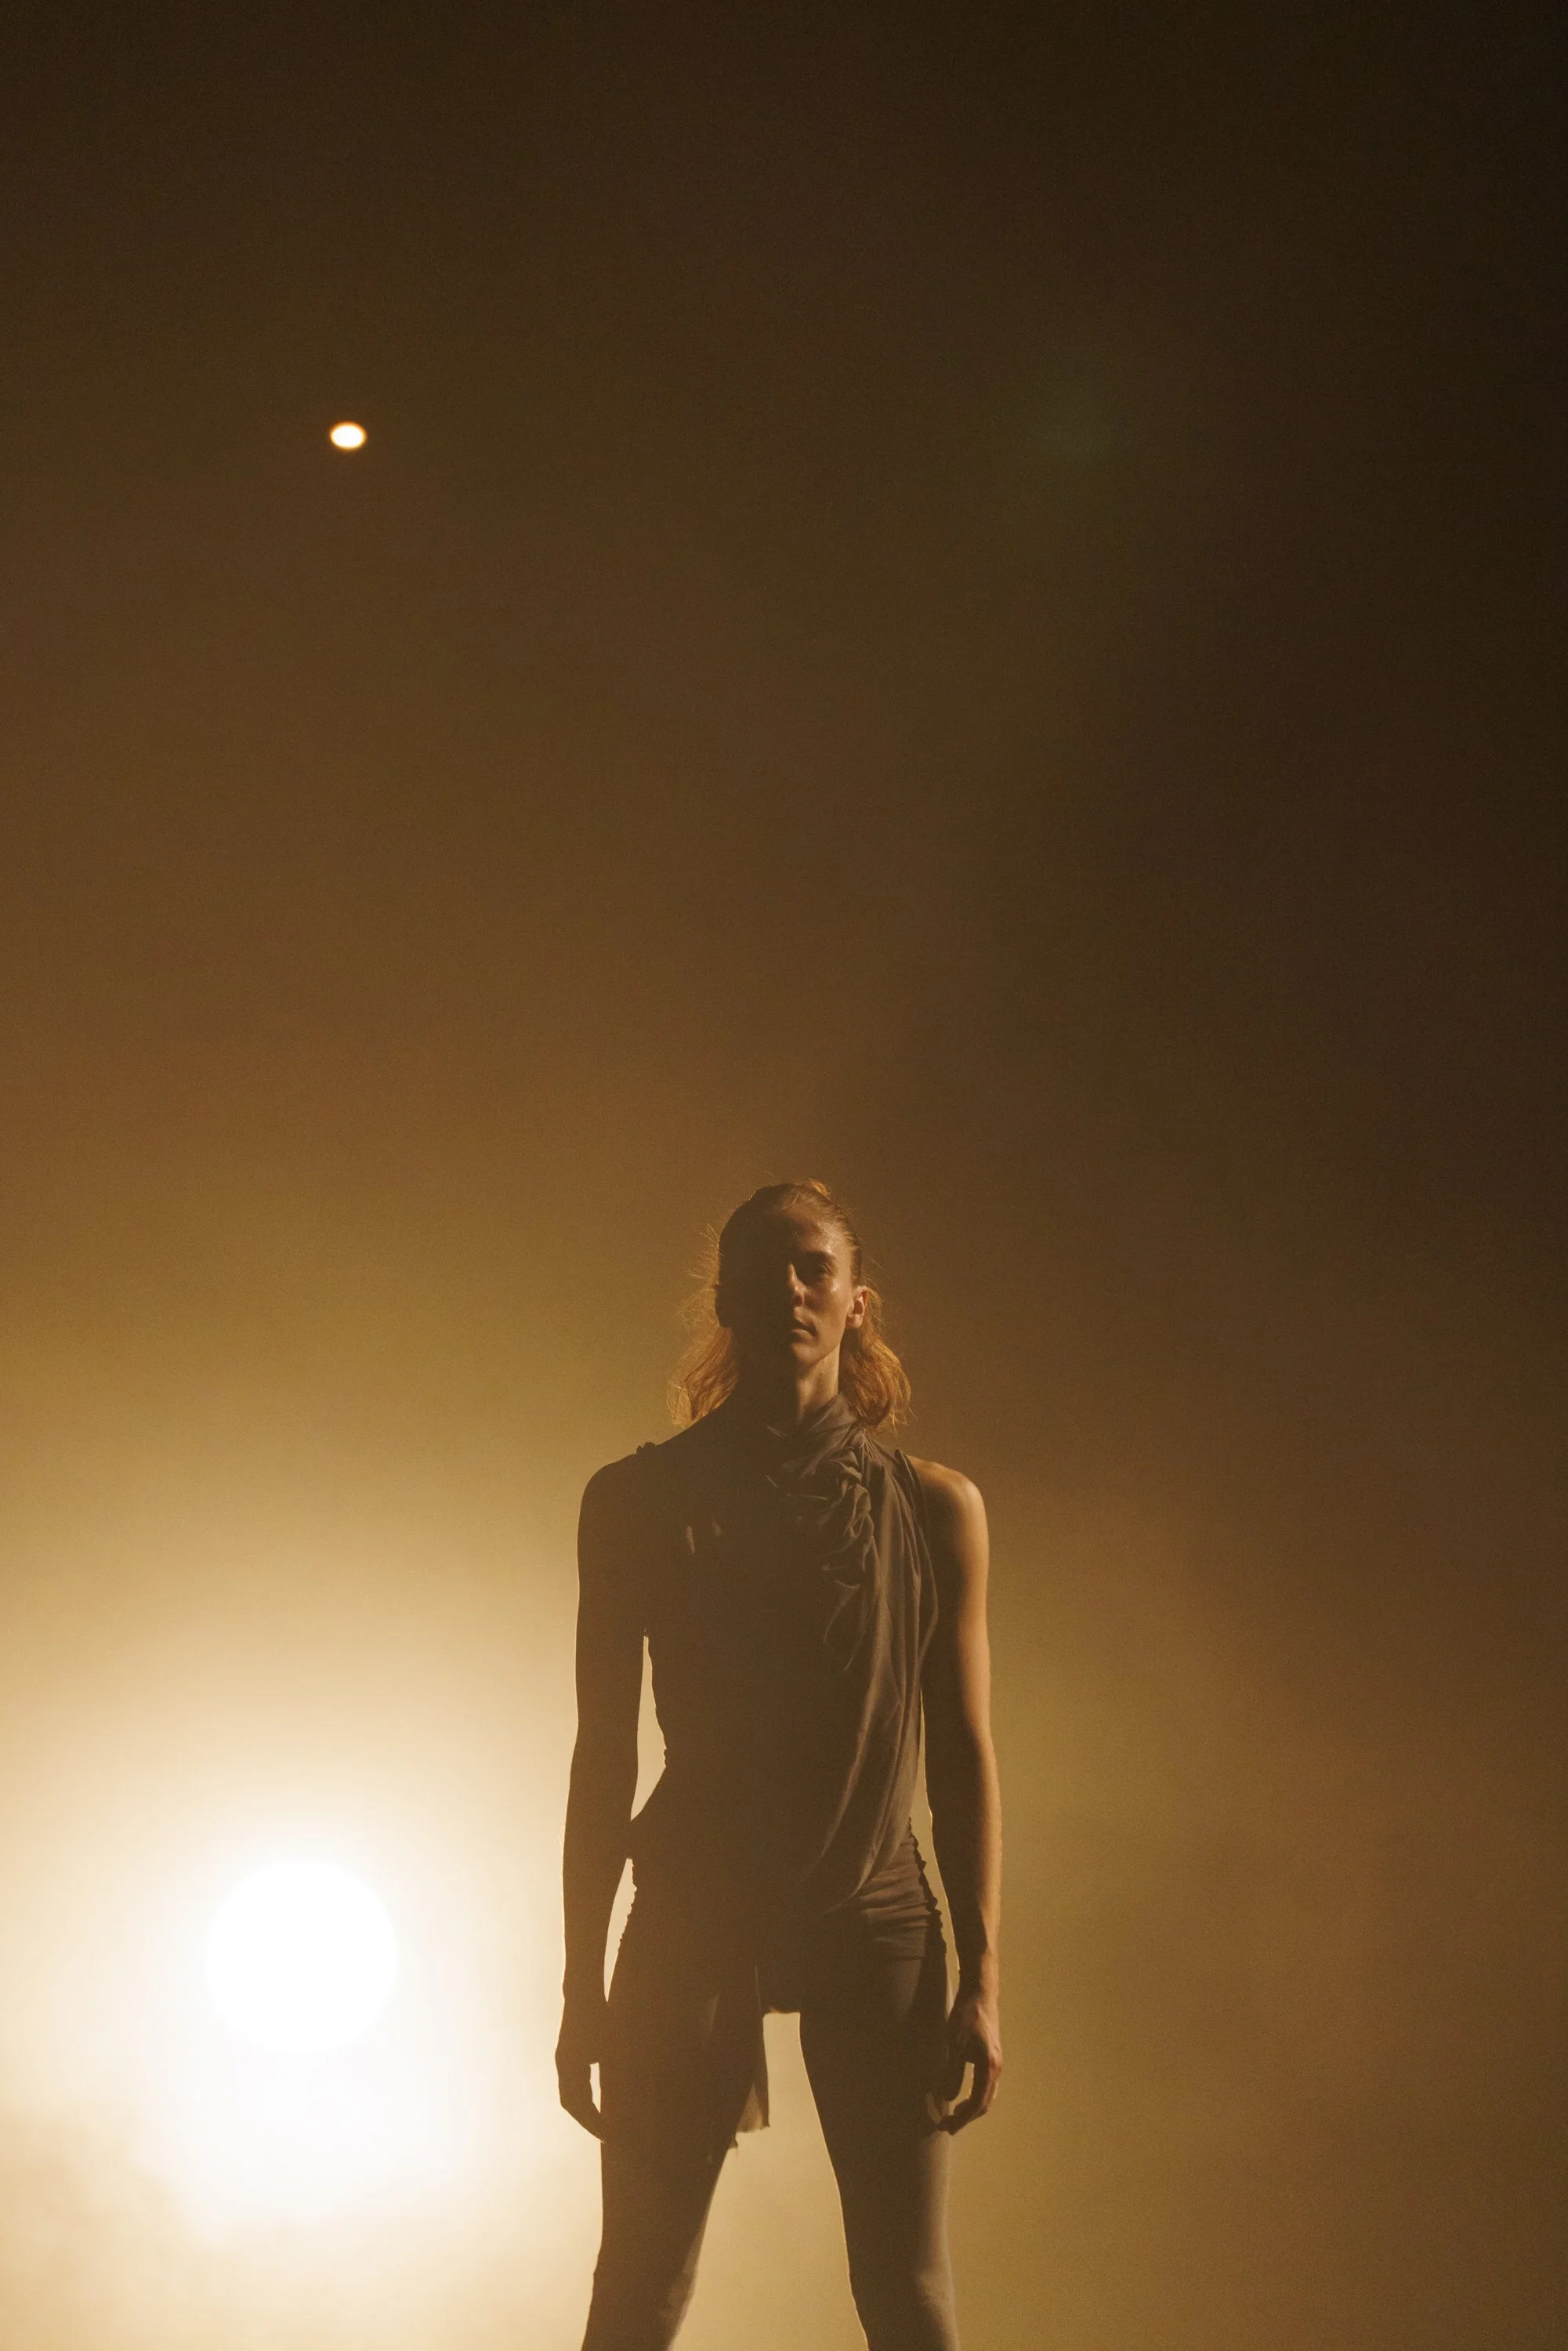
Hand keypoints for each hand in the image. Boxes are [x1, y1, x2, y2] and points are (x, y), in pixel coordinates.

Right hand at [556, 1987, 607, 2137]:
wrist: (583, 1992)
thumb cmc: (600, 2018)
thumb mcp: (613, 2047)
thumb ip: (616, 2073)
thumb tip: (629, 2098)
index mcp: (571, 2069)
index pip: (580, 2106)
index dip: (594, 2123)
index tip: (609, 2137)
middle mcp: (563, 2067)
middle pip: (570, 2104)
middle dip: (587, 2121)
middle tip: (605, 2135)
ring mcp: (563, 2060)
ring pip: (569, 2095)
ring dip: (583, 2110)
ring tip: (601, 2123)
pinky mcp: (568, 2054)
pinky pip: (572, 2084)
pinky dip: (582, 2097)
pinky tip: (595, 2101)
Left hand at [938, 1983, 1000, 2130]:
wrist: (980, 1993)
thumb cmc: (966, 2015)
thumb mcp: (954, 2043)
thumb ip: (952, 2071)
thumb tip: (947, 2097)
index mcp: (988, 2066)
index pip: (976, 2103)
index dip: (961, 2119)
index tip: (946, 2127)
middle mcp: (996, 2067)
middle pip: (984, 2103)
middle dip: (966, 2118)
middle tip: (947, 2126)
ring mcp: (996, 2062)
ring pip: (987, 2095)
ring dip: (971, 2108)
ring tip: (954, 2115)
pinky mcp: (992, 2056)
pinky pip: (986, 2085)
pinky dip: (975, 2096)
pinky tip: (963, 2095)